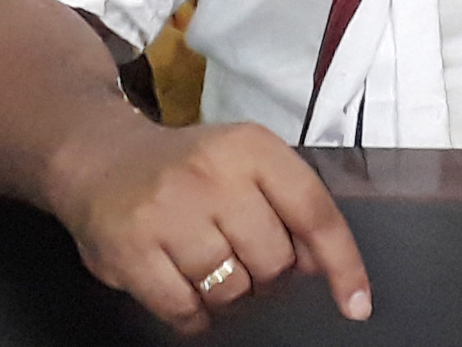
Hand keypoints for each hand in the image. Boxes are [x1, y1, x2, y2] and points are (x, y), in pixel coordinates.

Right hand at [50, 117, 369, 334]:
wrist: (103, 158)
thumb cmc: (190, 167)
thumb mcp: (246, 162)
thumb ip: (290, 203)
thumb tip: (324, 264)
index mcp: (252, 147)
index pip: (314, 210)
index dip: (342, 262)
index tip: (357, 303)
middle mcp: (213, 175)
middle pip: (274, 260)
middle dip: (268, 273)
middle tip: (245, 255)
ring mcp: (169, 213)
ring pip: (231, 291)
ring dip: (230, 294)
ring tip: (213, 265)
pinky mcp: (131, 252)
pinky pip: (185, 311)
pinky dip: (194, 314)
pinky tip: (186, 286)